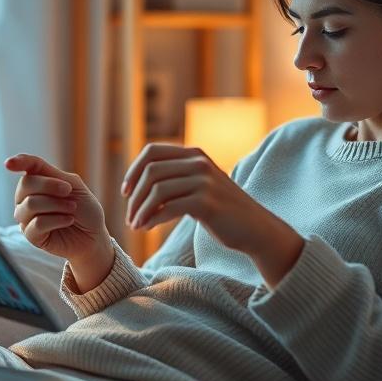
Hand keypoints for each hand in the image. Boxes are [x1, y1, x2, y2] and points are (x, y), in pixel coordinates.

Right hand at [5, 154, 109, 264]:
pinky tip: (68, 220)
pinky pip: (37, 223)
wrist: (94, 234)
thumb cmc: (84, 208)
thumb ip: (51, 174)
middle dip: (50, 185)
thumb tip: (16, 166)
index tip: (10, 164)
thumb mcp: (73, 185)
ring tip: (71, 209)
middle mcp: (27, 198)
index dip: (19, 162)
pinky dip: (57, 220)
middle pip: (26, 184)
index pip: (26, 166)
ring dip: (56, 205)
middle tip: (68, 191)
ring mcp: (26, 217)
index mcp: (38, 181)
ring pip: (30, 204)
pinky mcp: (31, 236)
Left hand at [121, 144, 299, 266]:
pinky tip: (147, 229)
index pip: (152, 151)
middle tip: (130, 216)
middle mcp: (199, 163)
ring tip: (136, 225)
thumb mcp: (200, 185)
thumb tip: (140, 182)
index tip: (126, 193)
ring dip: (140, 210)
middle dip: (134, 196)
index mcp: (195, 154)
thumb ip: (177, 177)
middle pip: (151, 171)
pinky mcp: (207, 202)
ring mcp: (204, 181)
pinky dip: (152, 219)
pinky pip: (168, 208)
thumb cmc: (222, 210)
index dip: (133, 171)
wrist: (255, 228)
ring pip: (157, 189)